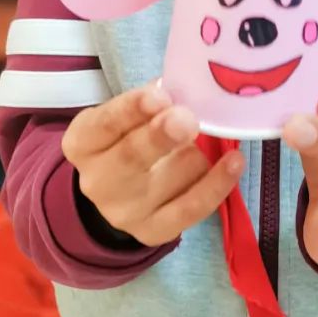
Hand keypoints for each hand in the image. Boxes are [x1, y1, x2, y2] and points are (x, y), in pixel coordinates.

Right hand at [62, 84, 243, 246]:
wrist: (118, 191)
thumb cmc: (127, 137)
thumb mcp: (125, 115)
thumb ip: (148, 101)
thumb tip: (184, 85)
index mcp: (83, 143)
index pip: (105, 123)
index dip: (132, 109)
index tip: (161, 95)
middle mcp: (97, 182)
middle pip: (131, 158)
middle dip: (161, 137)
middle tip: (187, 119)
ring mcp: (124, 212)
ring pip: (171, 177)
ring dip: (194, 152)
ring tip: (199, 140)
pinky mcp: (153, 232)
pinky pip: (191, 209)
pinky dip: (217, 184)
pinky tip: (234, 161)